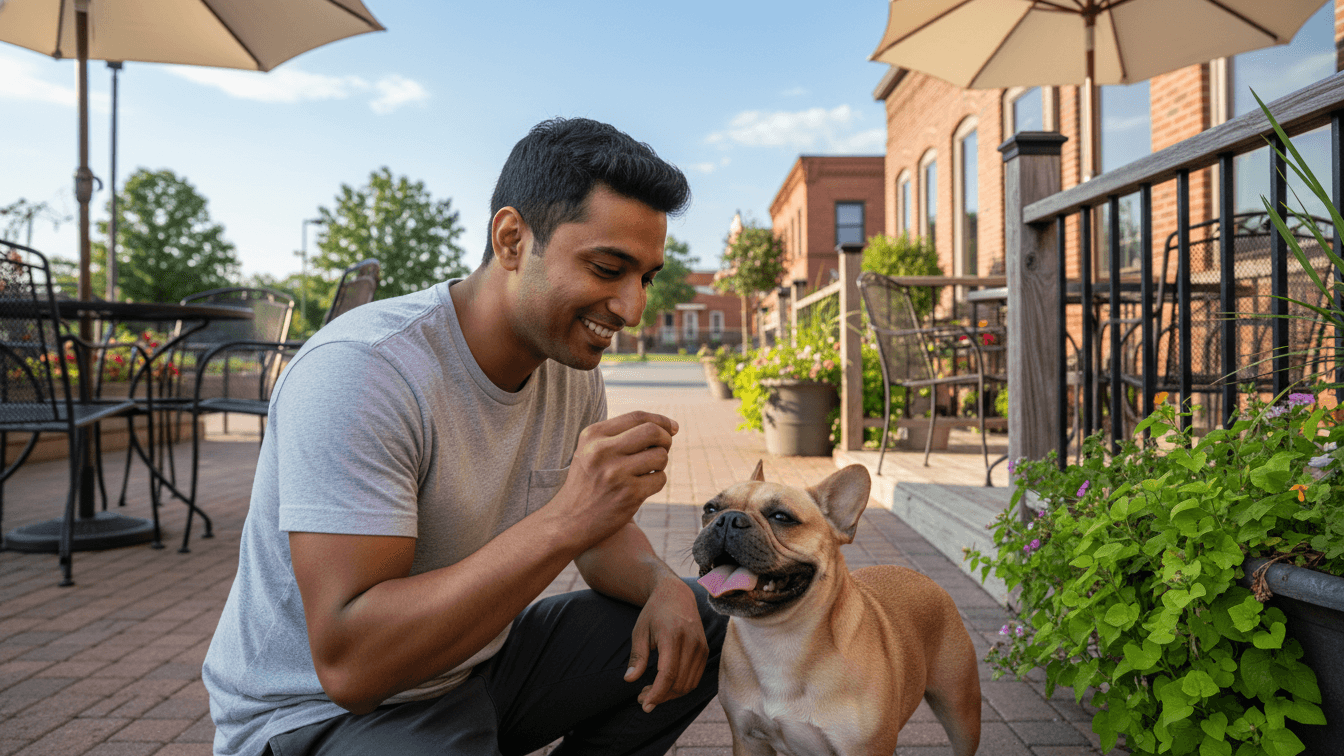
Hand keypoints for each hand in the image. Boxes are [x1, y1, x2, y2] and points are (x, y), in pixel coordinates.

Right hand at [552, 412, 677, 545]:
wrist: (568, 521)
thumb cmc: (586, 483)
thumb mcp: (591, 450)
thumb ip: (621, 435)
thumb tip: (668, 427)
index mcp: (592, 435)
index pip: (637, 417)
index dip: (661, 420)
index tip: (672, 428)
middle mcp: (602, 451)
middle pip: (653, 432)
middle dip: (666, 439)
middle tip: (663, 449)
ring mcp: (616, 473)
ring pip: (660, 456)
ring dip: (660, 464)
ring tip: (647, 471)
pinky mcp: (629, 494)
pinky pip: (660, 479)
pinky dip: (656, 482)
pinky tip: (641, 487)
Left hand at [623, 576, 707, 712]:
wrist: (676, 595)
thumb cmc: (654, 613)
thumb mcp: (640, 632)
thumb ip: (637, 656)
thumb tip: (629, 679)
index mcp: (673, 636)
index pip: (668, 674)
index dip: (657, 693)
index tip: (645, 704)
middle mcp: (691, 642)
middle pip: (679, 682)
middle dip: (661, 696)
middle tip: (642, 698)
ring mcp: (701, 647)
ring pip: (688, 684)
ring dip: (670, 694)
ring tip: (652, 692)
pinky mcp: (705, 651)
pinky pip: (695, 678)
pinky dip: (680, 687)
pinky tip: (665, 685)